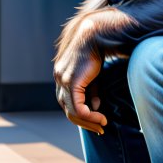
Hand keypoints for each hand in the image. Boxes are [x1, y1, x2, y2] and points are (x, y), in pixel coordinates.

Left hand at [54, 14, 106, 133]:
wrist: (95, 34)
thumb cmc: (97, 50)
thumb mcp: (94, 75)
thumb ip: (92, 91)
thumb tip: (95, 107)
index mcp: (63, 78)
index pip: (69, 103)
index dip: (83, 116)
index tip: (98, 121)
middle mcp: (59, 80)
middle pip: (68, 111)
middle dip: (85, 123)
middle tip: (100, 128)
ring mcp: (63, 81)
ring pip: (71, 112)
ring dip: (88, 122)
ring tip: (103, 124)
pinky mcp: (71, 81)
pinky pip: (77, 107)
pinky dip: (89, 115)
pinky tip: (101, 117)